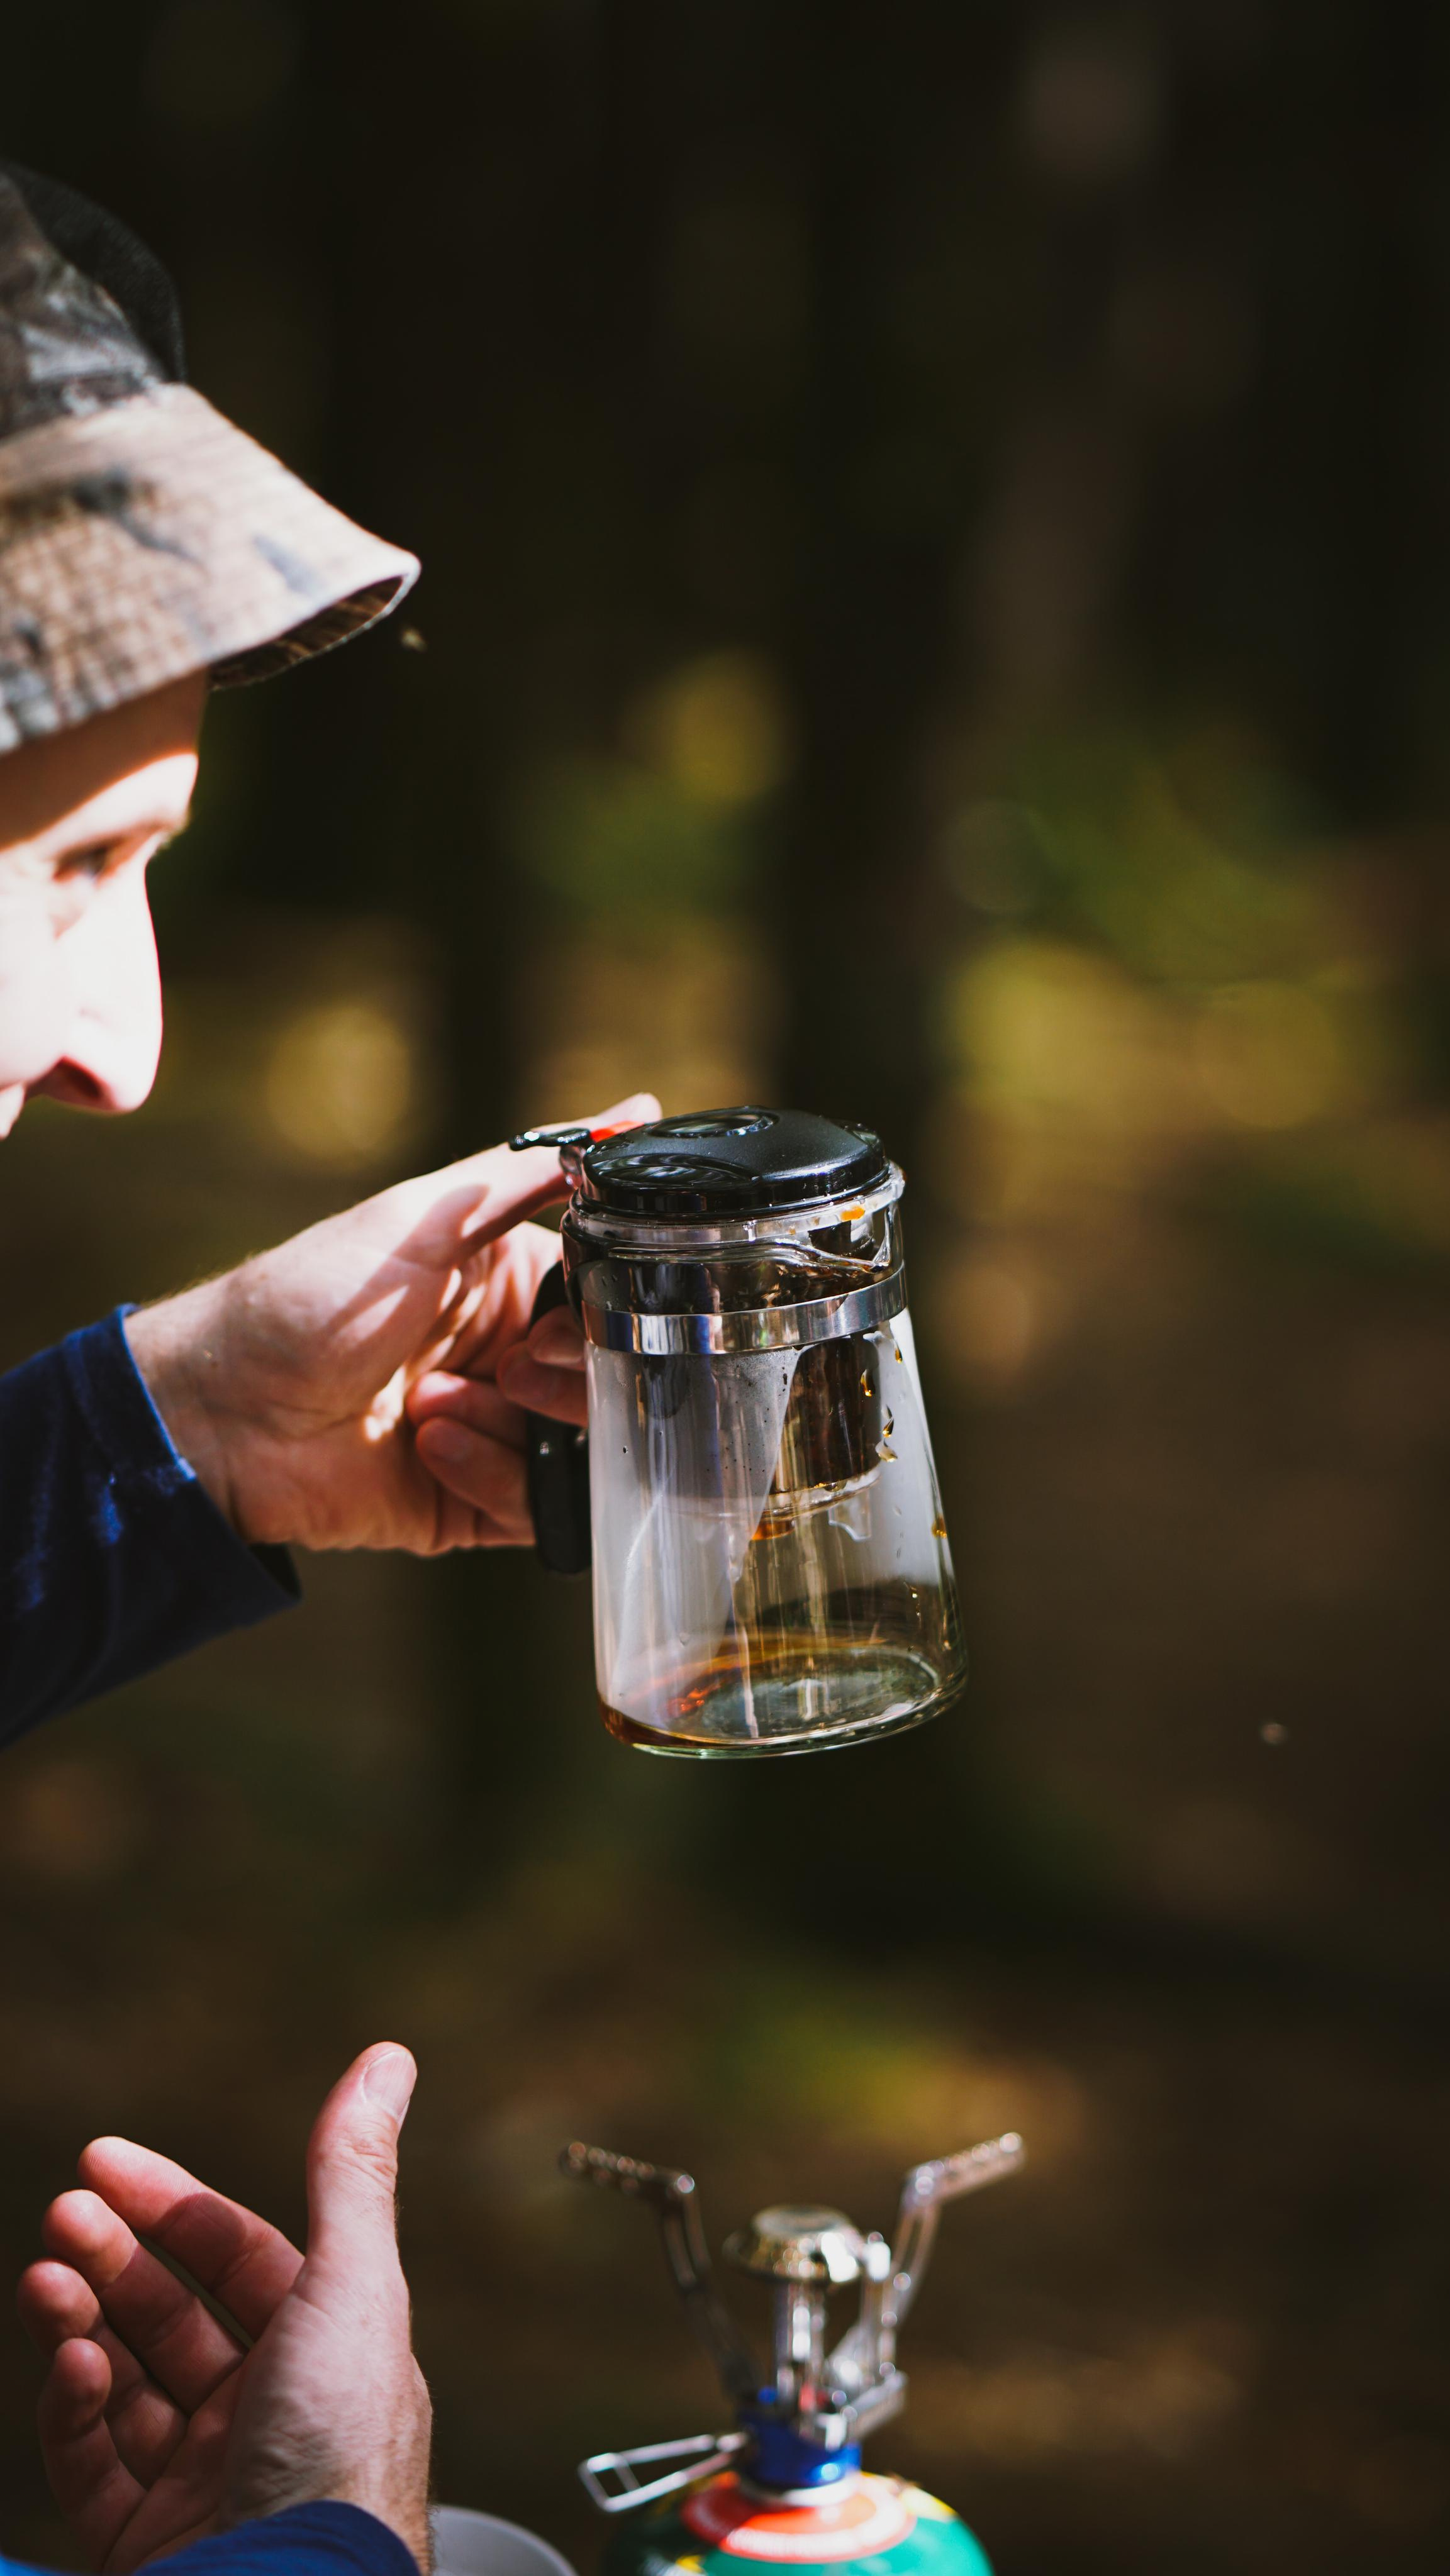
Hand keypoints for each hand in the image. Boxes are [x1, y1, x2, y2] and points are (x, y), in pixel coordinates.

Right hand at [16, 2044, 430, 2574]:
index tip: (105, 2161)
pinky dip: (75, 2406)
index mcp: (327, 2355)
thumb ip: (352, 2172)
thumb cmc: (337, 2458)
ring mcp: (202, 2482)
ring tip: (46, 2277)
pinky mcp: (146, 2542)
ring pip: (123, 2381)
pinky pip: (94, 2460)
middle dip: (115, 2254)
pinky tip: (74, 2366)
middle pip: (172, 2314)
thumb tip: (389, 2057)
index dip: (174, 2202)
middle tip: (65, 2213)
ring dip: (81, 2320)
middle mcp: (268, 2416)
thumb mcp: (351, 2288)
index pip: (238, 2257)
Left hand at [124, 1092, 657, 1551]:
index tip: (552, 1326)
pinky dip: (490, 1477)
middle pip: (607, 1384)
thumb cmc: (307, 1298)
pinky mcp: (474, 1502)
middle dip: (560, 1385)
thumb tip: (638, 1107)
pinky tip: (426, 1446)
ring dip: (509, 1430)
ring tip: (430, 1407)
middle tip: (502, 1373)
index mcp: (512, 1282)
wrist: (220, 1412)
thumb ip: (531, 1174)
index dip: (602, 1320)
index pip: (609, 1302)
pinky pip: (535, 1509)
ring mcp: (496, 1433)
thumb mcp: (423, 1218)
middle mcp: (512, 1357)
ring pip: (580, 1452)